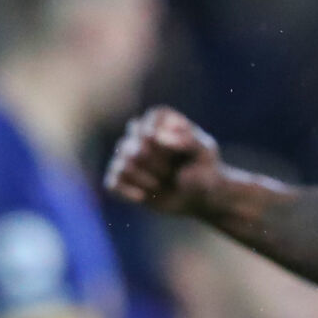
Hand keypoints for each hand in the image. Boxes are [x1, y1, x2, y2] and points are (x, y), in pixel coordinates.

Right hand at [104, 106, 227, 216]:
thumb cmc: (204, 168)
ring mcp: (128, 156)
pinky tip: (143, 197)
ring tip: (160, 185)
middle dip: (156, 164)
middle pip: (135, 147)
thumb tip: (156, 137)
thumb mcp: (205, 153)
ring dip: (145, 180)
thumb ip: (188, 140)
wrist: (200, 196)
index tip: (179, 154)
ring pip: (123, 165)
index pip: (150, 124)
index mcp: (161, 120)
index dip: (162, 143)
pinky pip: (112, 183)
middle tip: (172, 172)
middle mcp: (140, 133)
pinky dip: (127, 191)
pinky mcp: (121, 178)